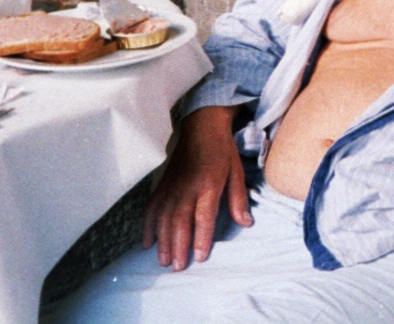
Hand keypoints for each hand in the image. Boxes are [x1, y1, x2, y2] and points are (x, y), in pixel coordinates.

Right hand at [141, 104, 251, 269]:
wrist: (201, 127)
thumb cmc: (222, 151)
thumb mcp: (237, 172)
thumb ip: (239, 199)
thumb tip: (246, 223)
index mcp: (209, 183)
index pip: (203, 215)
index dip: (201, 238)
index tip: (199, 257)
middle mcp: (187, 186)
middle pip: (179, 220)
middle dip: (177, 245)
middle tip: (177, 267)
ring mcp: (172, 185)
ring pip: (163, 217)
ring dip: (162, 241)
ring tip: (163, 261)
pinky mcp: (162, 184)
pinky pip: (151, 207)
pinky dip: (147, 226)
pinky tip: (147, 243)